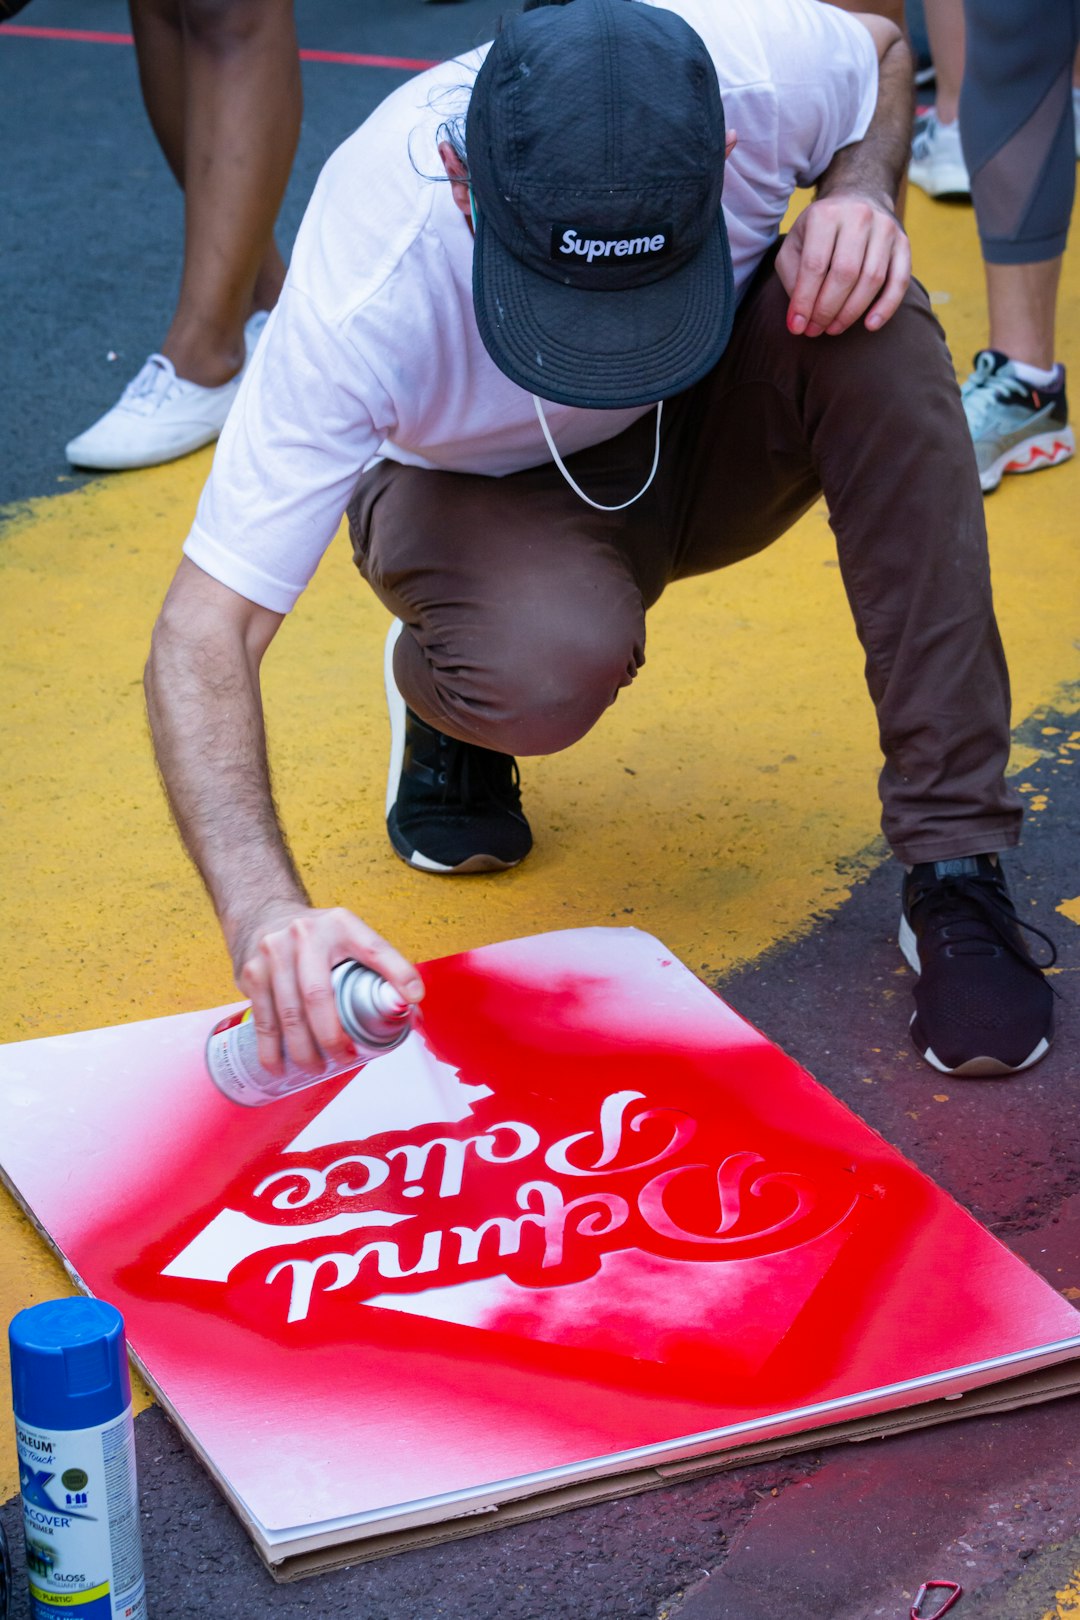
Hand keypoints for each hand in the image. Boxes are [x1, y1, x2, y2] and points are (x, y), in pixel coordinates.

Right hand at [230, 902, 424, 1076]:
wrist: (264, 913)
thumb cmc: (318, 937)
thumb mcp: (350, 937)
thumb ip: (381, 969)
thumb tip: (412, 1014)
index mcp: (340, 925)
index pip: (373, 949)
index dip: (397, 973)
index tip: (412, 999)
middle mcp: (305, 935)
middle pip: (318, 995)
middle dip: (331, 1036)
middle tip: (344, 1058)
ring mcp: (273, 954)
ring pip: (288, 1013)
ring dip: (303, 1050)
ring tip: (317, 1067)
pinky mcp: (251, 972)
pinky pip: (263, 1019)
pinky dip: (271, 1050)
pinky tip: (281, 1067)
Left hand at [775, 191, 910, 337]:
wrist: (858, 198)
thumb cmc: (820, 231)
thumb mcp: (795, 245)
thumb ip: (792, 277)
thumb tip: (799, 318)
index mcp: (826, 215)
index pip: (815, 266)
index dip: (805, 301)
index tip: (797, 327)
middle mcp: (858, 217)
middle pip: (845, 274)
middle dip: (827, 310)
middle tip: (815, 330)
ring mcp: (885, 228)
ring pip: (872, 280)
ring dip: (851, 312)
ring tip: (833, 328)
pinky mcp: (903, 242)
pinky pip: (899, 280)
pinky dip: (886, 306)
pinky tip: (870, 325)